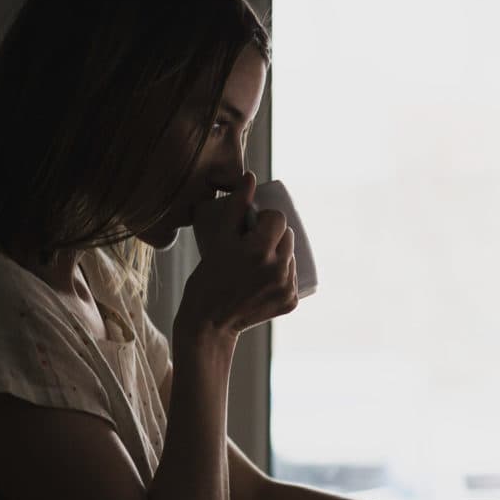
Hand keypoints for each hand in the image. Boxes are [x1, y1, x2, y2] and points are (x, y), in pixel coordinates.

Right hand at [177, 171, 297, 341]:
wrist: (209, 323)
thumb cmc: (207, 278)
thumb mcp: (218, 240)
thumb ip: (235, 206)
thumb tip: (251, 177)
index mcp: (259, 250)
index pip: (279, 219)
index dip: (266, 219)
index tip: (252, 227)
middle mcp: (279, 269)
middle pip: (288, 236)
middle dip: (273, 236)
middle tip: (253, 244)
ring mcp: (287, 288)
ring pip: (291, 257)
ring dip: (280, 254)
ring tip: (258, 262)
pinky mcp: (291, 302)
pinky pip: (292, 278)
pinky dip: (282, 275)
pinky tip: (265, 279)